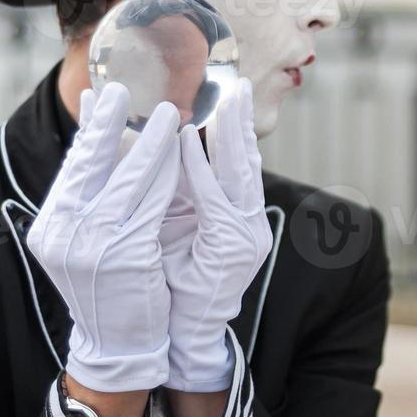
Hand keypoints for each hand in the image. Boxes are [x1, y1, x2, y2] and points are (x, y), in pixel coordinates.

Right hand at [27, 83, 181, 393]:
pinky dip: (167, 175)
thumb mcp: (83, 239)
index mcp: (50, 225)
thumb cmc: (107, 286)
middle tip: (123, 88)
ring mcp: (91, 245)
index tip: (99, 94)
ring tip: (167, 112)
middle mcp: (63, 232)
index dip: (88, 129)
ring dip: (150, 143)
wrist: (116, 345)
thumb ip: (86, 196)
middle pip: (90, 165)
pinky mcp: (125, 255)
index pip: (72, 166)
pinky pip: (151, 203)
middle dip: (110, 124)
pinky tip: (181, 153)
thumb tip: (90, 142)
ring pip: (127, 180)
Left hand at [160, 79, 272, 391]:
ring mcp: (246, 234)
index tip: (230, 92)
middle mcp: (248, 220)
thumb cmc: (178, 278)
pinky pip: (214, 199)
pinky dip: (201, 170)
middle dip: (242, 121)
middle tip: (238, 84)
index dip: (235, 127)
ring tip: (224, 101)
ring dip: (229, 135)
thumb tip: (168, 148)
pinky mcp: (232, 247)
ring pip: (239, 174)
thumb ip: (182, 190)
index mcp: (236, 214)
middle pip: (247, 160)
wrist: (185, 332)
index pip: (239, 161)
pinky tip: (188, 145)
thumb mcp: (180, 225)